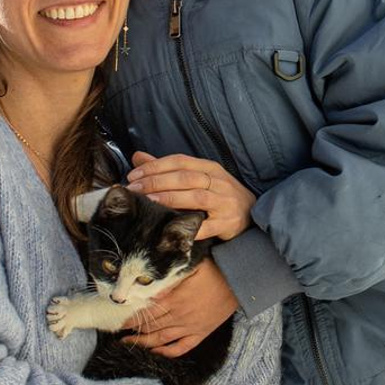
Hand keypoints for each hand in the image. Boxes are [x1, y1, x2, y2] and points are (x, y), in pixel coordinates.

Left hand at [127, 151, 256, 238]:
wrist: (250, 212)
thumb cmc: (218, 193)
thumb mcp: (198, 176)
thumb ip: (167, 168)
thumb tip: (137, 157)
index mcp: (209, 167)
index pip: (179, 161)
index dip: (155, 166)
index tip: (134, 175)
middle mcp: (218, 182)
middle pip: (185, 177)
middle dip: (156, 182)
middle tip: (135, 189)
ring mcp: (224, 202)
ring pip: (195, 197)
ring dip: (169, 198)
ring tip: (148, 201)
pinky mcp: (227, 223)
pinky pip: (206, 226)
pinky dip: (189, 226)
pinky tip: (171, 227)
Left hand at [127, 261, 238, 357]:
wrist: (239, 282)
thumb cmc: (214, 270)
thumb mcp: (190, 268)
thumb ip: (168, 279)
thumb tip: (148, 285)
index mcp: (174, 300)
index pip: (146, 312)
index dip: (130, 317)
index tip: (116, 319)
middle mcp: (179, 317)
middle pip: (150, 327)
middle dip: (131, 330)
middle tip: (116, 331)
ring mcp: (190, 328)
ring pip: (161, 340)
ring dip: (143, 343)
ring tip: (127, 343)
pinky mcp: (200, 333)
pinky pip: (181, 347)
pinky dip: (167, 352)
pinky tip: (155, 351)